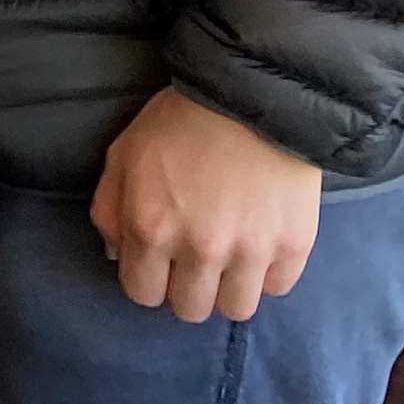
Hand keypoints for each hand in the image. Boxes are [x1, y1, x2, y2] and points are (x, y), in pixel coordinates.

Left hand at [90, 87, 319, 321]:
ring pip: (237, 309)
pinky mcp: (294, 245)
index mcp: (151, 229)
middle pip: (191, 309)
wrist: (252, 95)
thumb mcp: (123, 155)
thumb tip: (117, 254)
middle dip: (187, 288)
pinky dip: (268, 272)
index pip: (143, 293)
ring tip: (230, 259)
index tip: (158, 264)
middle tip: (195, 262)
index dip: (148, 280)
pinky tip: (260, 242)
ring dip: (229, 288)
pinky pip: (278, 287)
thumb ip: (110, 209)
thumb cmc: (179, 121)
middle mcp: (200, 249)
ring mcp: (251, 251)